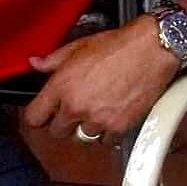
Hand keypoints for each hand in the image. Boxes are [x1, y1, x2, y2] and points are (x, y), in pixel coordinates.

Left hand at [23, 16, 178, 142]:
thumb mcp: (81, 46)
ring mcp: (97, 119)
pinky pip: (106, 140)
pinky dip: (109, 131)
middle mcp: (76, 106)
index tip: (45, 113)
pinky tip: (113, 114)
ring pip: (82, 138)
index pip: (34, 118)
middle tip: (76, 108)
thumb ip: (53, 59)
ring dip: (87, 127)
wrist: (153, 49)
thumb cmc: (120, 45)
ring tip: (97, 110)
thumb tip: (36, 63)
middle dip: (64, 121)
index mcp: (62, 86)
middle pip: (57, 132)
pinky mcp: (118, 127)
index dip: (39, 115)